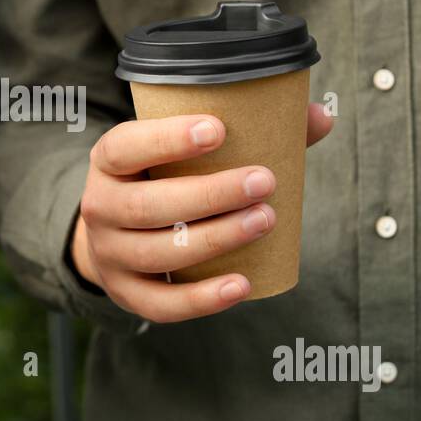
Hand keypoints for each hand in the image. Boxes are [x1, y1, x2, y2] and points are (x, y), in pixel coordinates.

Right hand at [70, 103, 332, 323]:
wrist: (116, 233)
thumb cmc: (164, 178)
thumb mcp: (182, 149)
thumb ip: (249, 128)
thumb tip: (322, 117)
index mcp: (108, 160)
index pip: (126, 146)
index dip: (167, 139)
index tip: (219, 129)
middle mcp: (99, 206)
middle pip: (148, 206)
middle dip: (210, 195)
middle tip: (264, 181)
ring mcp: (109, 255)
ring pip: (160, 253)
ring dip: (216, 239)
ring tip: (265, 220)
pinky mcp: (127, 294)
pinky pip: (162, 303)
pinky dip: (202, 298)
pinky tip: (242, 284)